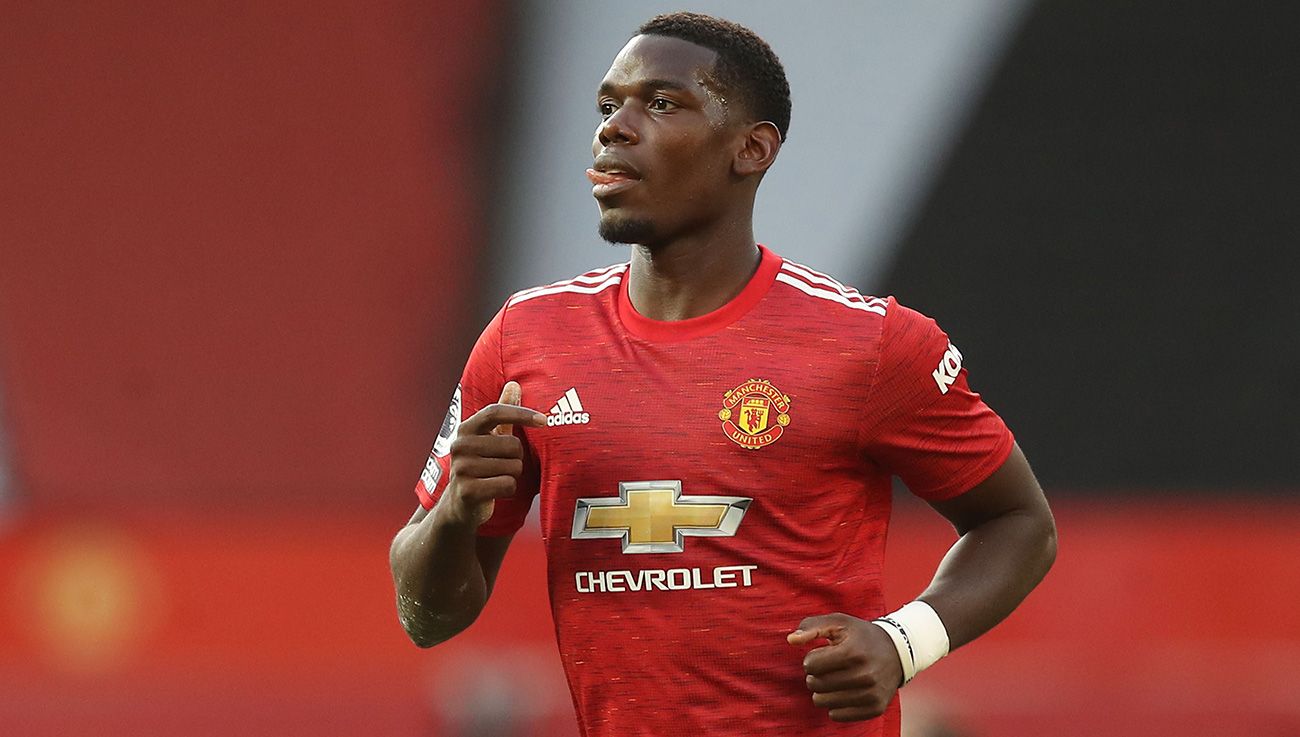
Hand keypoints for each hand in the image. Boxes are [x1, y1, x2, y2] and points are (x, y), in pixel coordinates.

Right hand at [439, 381, 545, 528]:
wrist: (460, 503)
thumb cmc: (481, 465)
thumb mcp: (488, 437)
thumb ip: (502, 412)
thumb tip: (514, 384)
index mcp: (466, 429)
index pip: (495, 412)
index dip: (521, 414)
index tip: (544, 420)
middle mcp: (460, 446)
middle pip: (513, 445)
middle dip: (517, 458)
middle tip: (503, 465)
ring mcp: (461, 469)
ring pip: (513, 467)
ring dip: (512, 475)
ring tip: (496, 477)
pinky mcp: (467, 491)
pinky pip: (508, 485)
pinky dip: (509, 489)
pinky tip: (495, 490)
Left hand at [787, 613, 903, 722]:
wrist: (897, 651)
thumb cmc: (861, 636)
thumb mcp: (838, 622)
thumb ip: (811, 627)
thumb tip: (790, 640)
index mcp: (853, 652)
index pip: (811, 664)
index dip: (812, 658)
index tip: (822, 654)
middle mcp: (864, 675)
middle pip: (815, 684)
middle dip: (815, 675)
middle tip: (827, 668)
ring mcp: (871, 694)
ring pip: (823, 701)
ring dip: (823, 691)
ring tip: (834, 679)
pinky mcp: (875, 708)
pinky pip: (837, 715)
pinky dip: (835, 705)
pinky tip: (843, 691)